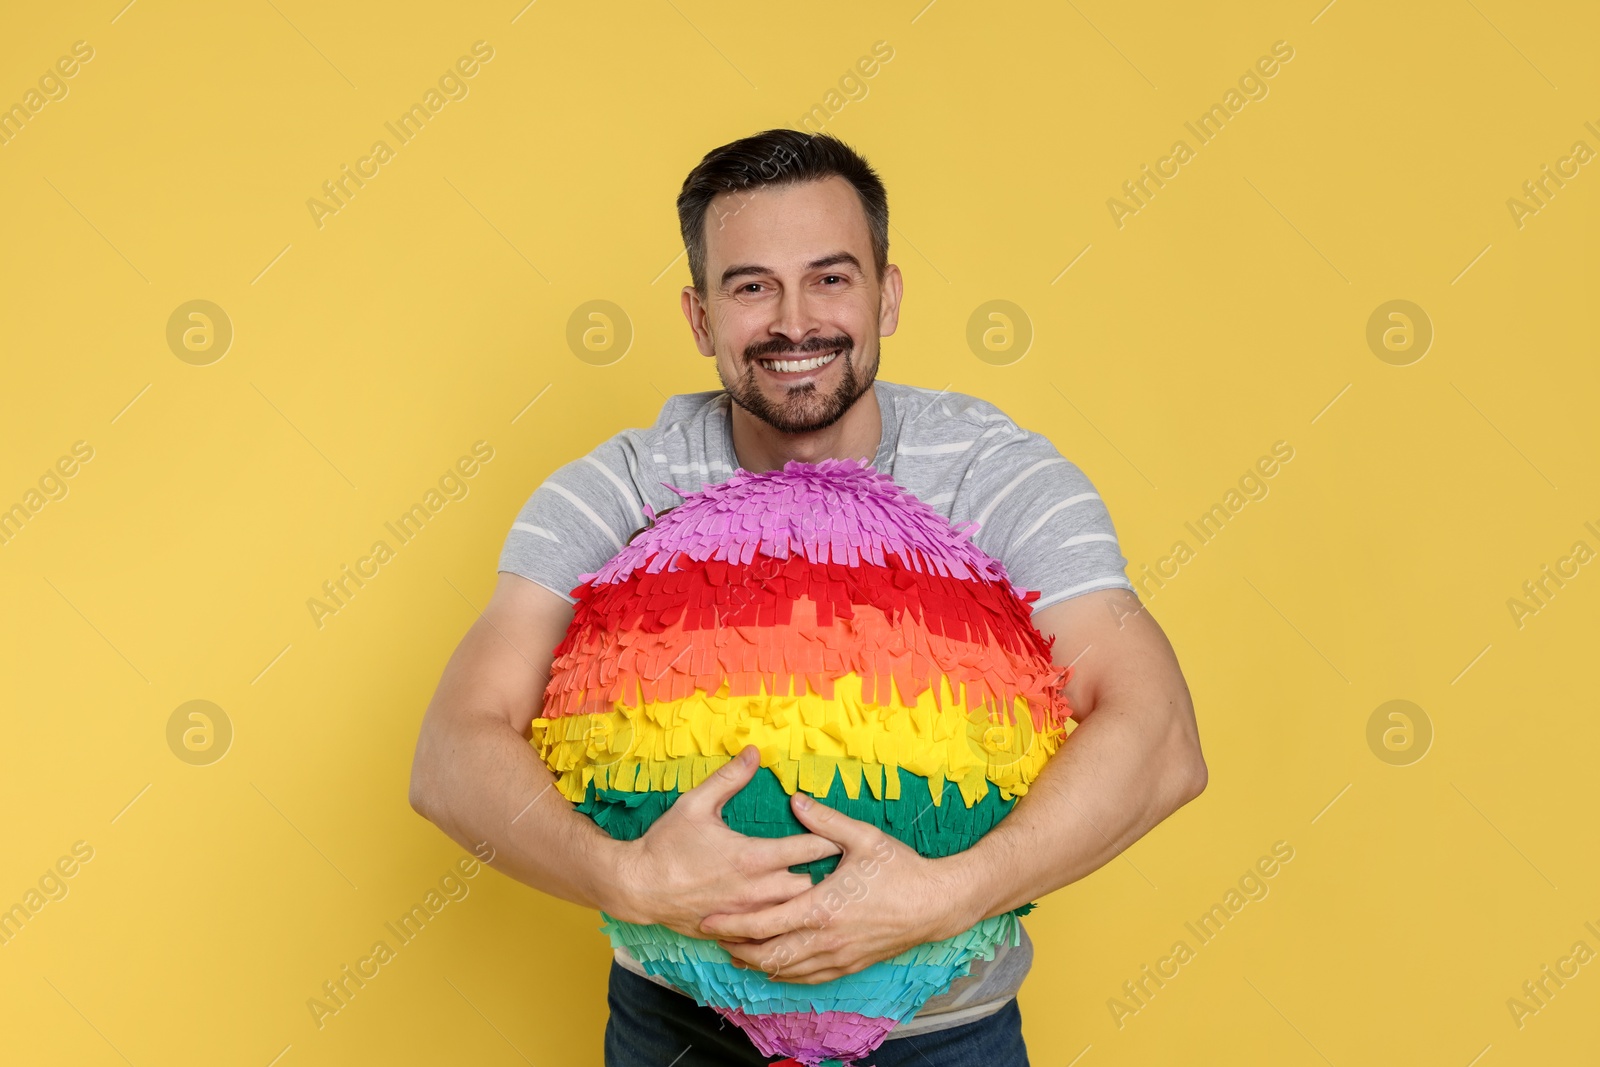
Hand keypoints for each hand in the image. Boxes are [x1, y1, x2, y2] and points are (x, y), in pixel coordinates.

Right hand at [607, 746, 842, 940]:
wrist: (638, 886)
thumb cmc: (667, 844)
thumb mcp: (696, 803)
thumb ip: (730, 778)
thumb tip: (754, 752)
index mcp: (753, 857)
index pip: (809, 849)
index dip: (830, 839)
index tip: (841, 834)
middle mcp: (756, 890)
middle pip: (812, 887)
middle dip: (824, 875)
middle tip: (836, 864)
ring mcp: (747, 916)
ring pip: (794, 914)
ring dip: (805, 900)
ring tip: (818, 890)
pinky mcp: (735, 931)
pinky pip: (770, 933)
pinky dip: (782, 923)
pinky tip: (787, 915)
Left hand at [699, 791, 975, 984]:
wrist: (937, 904)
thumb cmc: (901, 869)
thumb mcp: (864, 837)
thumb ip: (825, 820)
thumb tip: (796, 799)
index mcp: (823, 908)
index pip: (765, 924)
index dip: (733, 924)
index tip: (709, 919)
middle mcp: (826, 939)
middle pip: (768, 955)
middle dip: (737, 948)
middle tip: (713, 938)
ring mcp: (839, 956)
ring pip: (786, 971)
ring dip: (757, 964)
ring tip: (735, 953)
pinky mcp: (851, 965)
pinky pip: (809, 977)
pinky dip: (785, 975)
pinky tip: (775, 969)